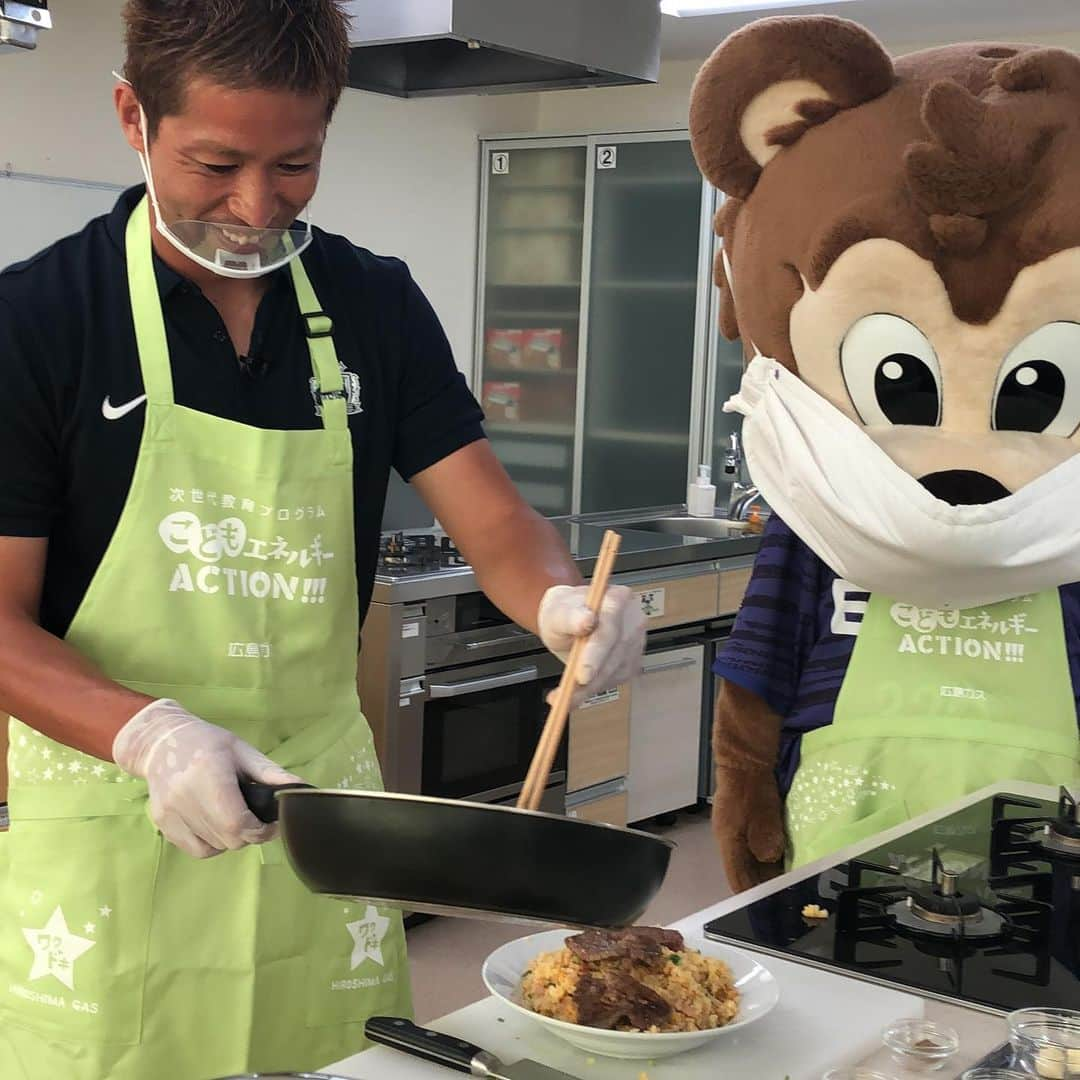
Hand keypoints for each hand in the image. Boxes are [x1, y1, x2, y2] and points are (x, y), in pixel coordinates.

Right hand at [112, 698, 302, 858]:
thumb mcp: (243, 751)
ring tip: (233, 814)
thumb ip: (271, 774)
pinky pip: (197, 849)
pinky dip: (212, 843)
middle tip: (256, 819)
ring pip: (215, 847)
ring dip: (231, 838)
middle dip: (250, 834)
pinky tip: (216, 823)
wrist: (162, 742)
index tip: (272, 824)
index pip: (237, 822)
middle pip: (229, 839)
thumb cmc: (208, 743)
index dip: (261, 830)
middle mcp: (185, 796)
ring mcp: (170, 812)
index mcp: (209, 775)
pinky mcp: (162, 822)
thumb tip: (299, 788)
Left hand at [537, 584, 645, 707]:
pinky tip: (579, 691)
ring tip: (566, 695)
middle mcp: (632, 619)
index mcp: (617, 598)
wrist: (569, 619)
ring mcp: (636, 641)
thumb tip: (584, 620)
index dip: (596, 653)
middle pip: (616, 653)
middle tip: (568, 693)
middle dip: (591, 677)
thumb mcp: (558, 611)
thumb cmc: (565, 612)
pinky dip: (595, 689)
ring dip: (590, 688)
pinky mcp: (633, 660)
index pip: (610, 628)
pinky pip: (615, 679)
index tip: (582, 674)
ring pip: (615, 671)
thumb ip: (569, 616)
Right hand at [712, 765, 786, 893]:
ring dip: (766, 868)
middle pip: (744, 870)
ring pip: (750, 857)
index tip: (771, 908)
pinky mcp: (744, 819)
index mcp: (729, 842)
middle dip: (762, 884)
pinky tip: (784, 855)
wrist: (744, 759)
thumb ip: (766, 840)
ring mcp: (735, 828)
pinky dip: (768, 853)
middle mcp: (729, 839)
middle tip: (785, 895)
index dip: (753, 896)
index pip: (738, 880)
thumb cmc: (752, 788)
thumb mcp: (764, 814)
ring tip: (788, 878)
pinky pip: (755, 843)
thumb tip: (770, 859)